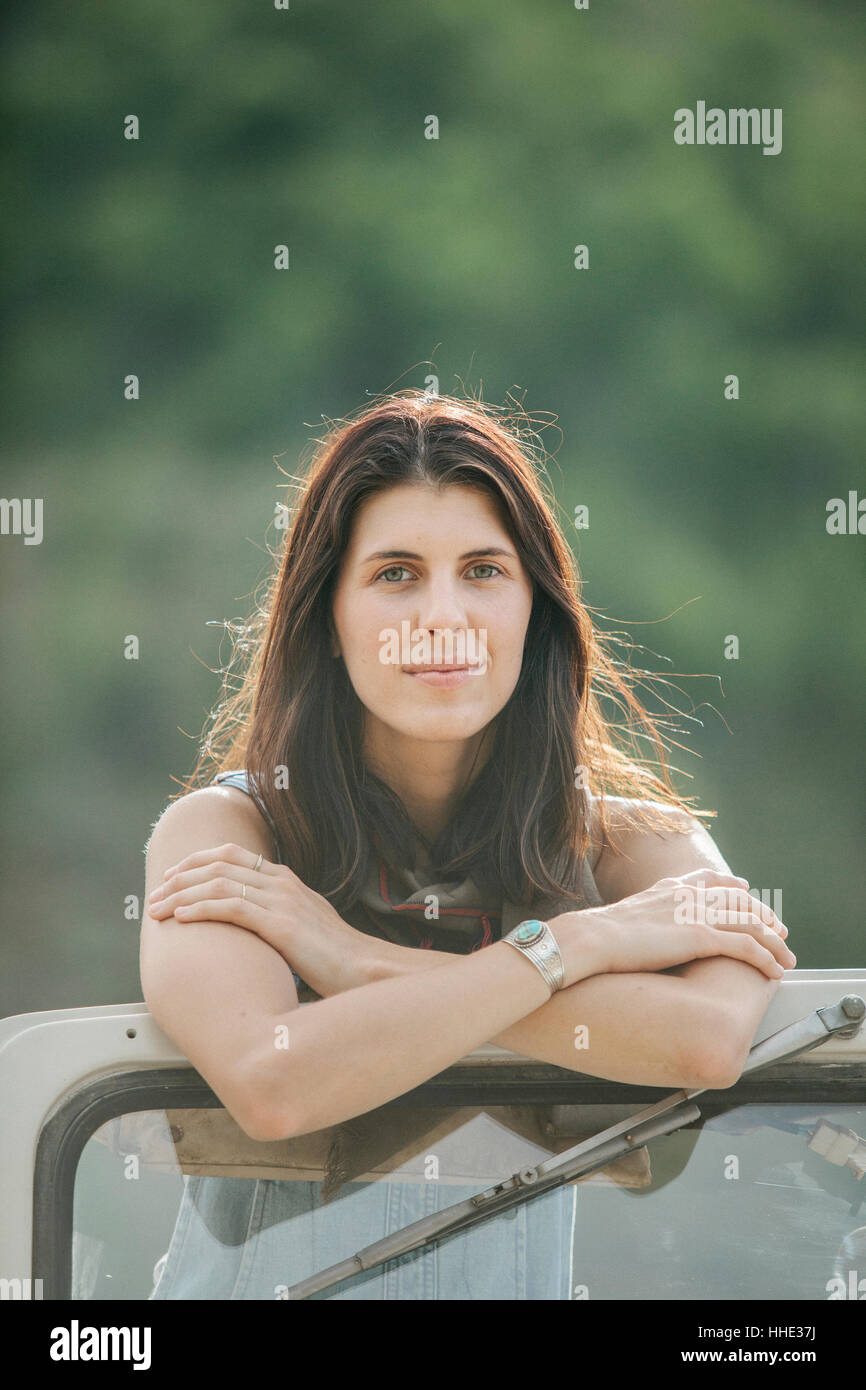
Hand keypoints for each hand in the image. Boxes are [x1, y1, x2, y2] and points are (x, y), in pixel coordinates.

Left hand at [147, 841, 386, 996]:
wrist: (367, 971)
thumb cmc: (336, 960)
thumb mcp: (304, 928)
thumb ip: (277, 919)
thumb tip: (247, 928)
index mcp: (287, 880)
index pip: (232, 854)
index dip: (196, 861)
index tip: (171, 876)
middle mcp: (282, 883)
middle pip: (219, 864)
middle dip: (180, 877)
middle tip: (155, 893)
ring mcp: (283, 901)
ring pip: (219, 883)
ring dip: (182, 894)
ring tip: (158, 908)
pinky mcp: (282, 925)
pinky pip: (232, 907)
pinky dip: (201, 909)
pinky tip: (183, 918)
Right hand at [551, 870, 795, 983]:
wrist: (590, 939)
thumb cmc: (596, 937)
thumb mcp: (623, 918)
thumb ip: (641, 920)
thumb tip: (636, 934)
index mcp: (669, 887)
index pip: (711, 879)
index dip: (734, 885)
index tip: (747, 888)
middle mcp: (687, 895)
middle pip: (740, 899)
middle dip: (764, 915)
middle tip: (780, 930)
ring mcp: (695, 914)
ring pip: (751, 923)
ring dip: (774, 942)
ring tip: (786, 958)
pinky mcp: (700, 937)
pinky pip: (746, 947)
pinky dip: (766, 958)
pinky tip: (774, 971)